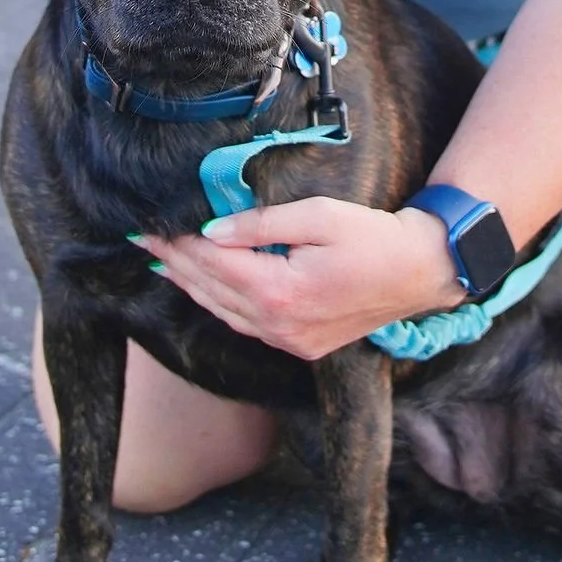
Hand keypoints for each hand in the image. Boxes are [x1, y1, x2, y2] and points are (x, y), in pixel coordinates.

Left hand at [146, 197, 461, 360]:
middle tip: (141, 239)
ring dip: (190, 286)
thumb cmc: (374, 237)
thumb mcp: (318, 216)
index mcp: (281, 291)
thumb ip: (261, 223)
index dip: (177, 244)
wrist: (420, 273)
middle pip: (210, 291)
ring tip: (162, 262)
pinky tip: (205, 288)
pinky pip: (245, 324)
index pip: (211, 264)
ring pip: (224, 312)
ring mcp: (289, 341)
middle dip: (174, 263)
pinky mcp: (300, 345)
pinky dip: (219, 303)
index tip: (149, 226)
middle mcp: (279, 325)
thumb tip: (211, 232)